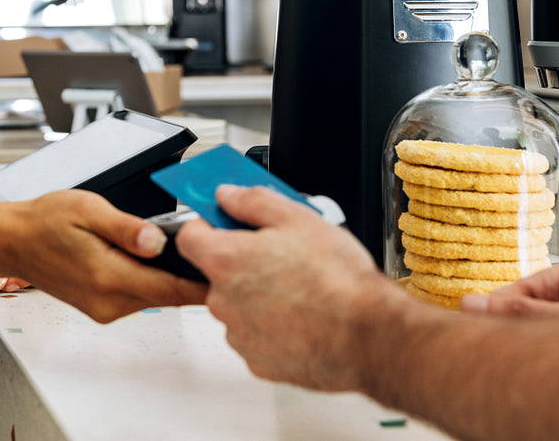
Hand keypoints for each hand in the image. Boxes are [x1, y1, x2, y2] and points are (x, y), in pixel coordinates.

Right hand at [0, 190, 206, 322]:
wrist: (13, 240)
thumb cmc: (44, 221)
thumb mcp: (88, 210)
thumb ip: (127, 228)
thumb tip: (159, 241)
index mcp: (107, 276)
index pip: (170, 289)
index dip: (203, 282)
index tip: (228, 270)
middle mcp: (107, 300)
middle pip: (167, 294)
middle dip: (190, 274)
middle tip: (213, 247)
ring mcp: (104, 307)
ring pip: (154, 295)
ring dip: (170, 275)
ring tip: (183, 246)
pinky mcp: (102, 306)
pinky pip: (138, 294)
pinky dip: (151, 278)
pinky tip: (151, 256)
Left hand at [176, 184, 395, 390]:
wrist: (369, 337)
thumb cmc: (338, 281)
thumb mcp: (298, 218)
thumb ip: (253, 201)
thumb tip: (229, 195)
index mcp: (226, 261)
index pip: (189, 236)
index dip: (208, 225)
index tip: (226, 222)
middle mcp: (223, 301)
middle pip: (217, 273)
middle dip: (242, 262)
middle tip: (280, 255)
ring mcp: (240, 335)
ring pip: (237, 307)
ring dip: (257, 297)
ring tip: (299, 290)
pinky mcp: (259, 362)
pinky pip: (255, 336)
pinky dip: (271, 328)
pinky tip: (302, 318)